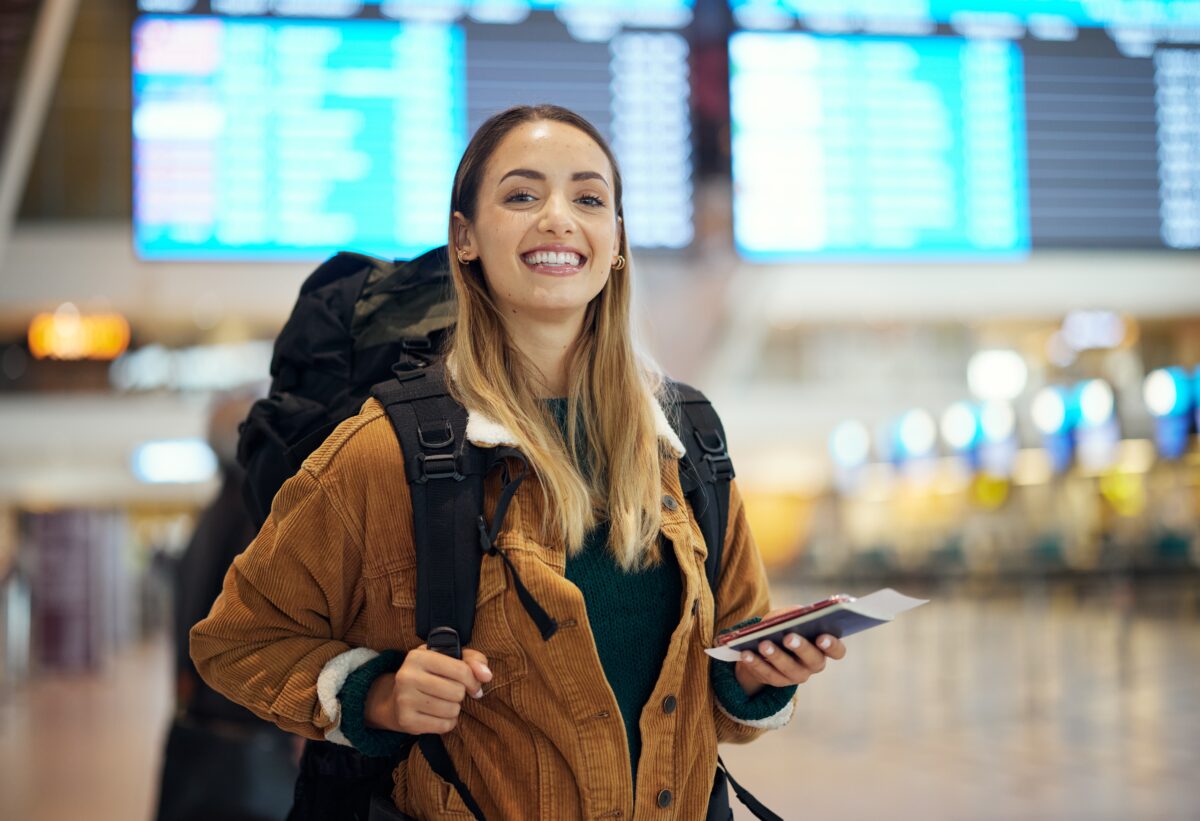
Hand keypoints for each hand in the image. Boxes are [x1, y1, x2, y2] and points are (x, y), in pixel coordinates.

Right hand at [364, 645, 492, 734]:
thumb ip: (473, 661)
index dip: (474, 680)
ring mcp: (405, 700)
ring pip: (451, 710)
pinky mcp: (406, 721)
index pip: (461, 670)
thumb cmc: (431, 675)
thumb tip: (487, 676)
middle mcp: (407, 676)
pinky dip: (447, 722)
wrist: (397, 699)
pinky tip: (437, 714)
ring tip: (443, 702)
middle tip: (450, 693)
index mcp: (418, 656)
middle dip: (460, 694)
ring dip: (454, 709)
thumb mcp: (449, 659)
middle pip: (457, 692)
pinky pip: (443, 726)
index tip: (473, 685)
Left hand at [733, 615, 845, 696]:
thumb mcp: (787, 616)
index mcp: (823, 647)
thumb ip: (794, 613)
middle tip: (788, 637)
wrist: (763, 646)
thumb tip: (797, 613)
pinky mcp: (777, 682)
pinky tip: (746, 653)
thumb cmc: (782, 627)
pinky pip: (767, 675)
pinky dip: (756, 663)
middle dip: (801, 648)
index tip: (822, 637)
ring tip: (763, 644)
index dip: (832, 645)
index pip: (837, 651)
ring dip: (776, 656)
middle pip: (813, 660)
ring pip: (789, 669)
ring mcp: (796, 676)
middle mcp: (814, 665)